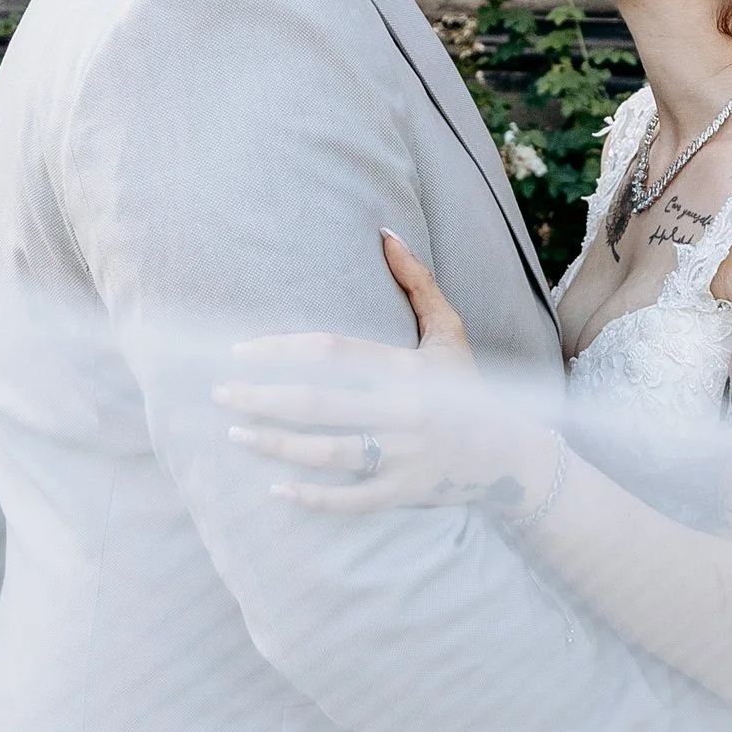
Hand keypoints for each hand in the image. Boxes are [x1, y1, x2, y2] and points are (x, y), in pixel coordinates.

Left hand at [217, 233, 559, 515]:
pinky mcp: (404, 493)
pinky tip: (276, 489)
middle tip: (220, 394)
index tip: (240, 352)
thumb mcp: (449, 333)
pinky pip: (351, 500)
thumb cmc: (469, 389)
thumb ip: (418, 283)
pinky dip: (313, 498)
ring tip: (236, 434)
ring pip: (328, 452)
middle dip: (262, 398)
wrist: (511, 458)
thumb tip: (384, 231)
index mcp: (409, 369)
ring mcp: (404, 457)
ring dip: (275, 444)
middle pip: (319, 404)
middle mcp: (405, 412)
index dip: (281, 350)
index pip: (333, 352)